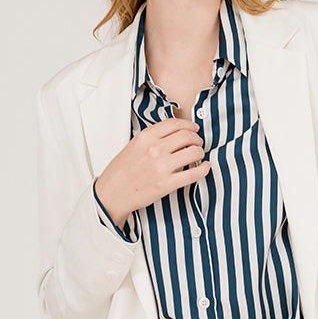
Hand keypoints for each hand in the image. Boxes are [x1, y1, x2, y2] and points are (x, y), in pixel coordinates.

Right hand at [94, 118, 210, 226]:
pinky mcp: (167, 184)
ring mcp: (161, 167)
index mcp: (145, 137)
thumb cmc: (121, 171)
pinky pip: (194, 174)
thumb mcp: (133, 145)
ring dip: (200, 152)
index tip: (194, 129)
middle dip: (197, 138)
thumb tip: (175, 133)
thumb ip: (152, 137)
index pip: (175, 124)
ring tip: (198, 155)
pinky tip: (205, 167)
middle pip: (188, 136)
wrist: (112, 194)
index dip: (189, 125)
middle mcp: (154, 149)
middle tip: (197, 143)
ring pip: (194, 152)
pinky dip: (204, 169)